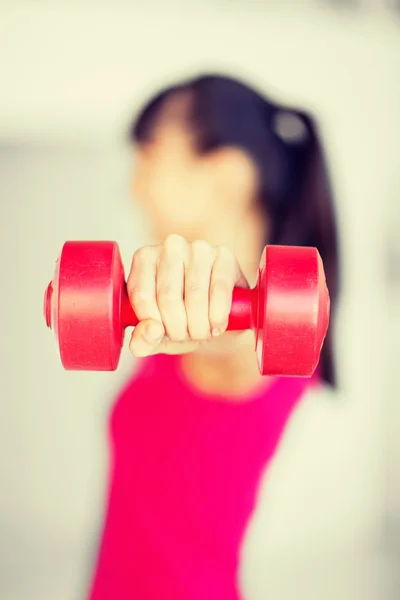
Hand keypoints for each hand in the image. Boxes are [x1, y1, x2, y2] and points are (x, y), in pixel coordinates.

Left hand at [127, 234, 248, 356]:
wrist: (217, 316)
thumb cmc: (181, 320)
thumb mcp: (156, 336)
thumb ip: (142, 341)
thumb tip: (151, 331)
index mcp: (145, 258)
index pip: (141, 294)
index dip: (152, 324)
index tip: (162, 335)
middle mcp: (171, 246)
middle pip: (168, 297)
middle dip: (177, 329)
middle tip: (185, 337)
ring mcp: (199, 249)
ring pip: (195, 297)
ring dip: (198, 327)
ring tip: (201, 334)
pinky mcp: (225, 257)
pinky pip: (219, 292)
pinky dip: (217, 317)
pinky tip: (217, 326)